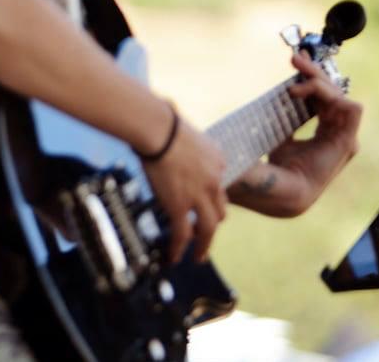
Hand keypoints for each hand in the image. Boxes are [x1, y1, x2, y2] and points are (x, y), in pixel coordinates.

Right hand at [143, 109, 227, 263]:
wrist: (158, 129)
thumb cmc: (161, 121)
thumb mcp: (182, 128)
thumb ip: (182, 136)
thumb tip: (168, 120)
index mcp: (217, 160)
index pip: (217, 183)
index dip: (207, 194)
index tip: (197, 199)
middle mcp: (214, 181)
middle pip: (220, 209)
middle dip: (212, 222)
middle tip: (204, 232)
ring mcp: (199, 196)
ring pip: (209, 228)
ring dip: (204, 245)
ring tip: (198, 257)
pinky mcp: (181, 206)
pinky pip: (184, 233)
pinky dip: (181, 249)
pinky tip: (175, 257)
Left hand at [266, 50, 361, 194]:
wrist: (281, 189)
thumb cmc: (278, 166)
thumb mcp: (278, 133)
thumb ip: (284, 116)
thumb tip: (274, 97)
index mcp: (326, 130)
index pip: (326, 96)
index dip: (312, 76)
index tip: (295, 60)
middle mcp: (338, 131)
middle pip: (333, 92)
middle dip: (314, 72)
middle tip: (295, 59)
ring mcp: (345, 137)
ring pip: (341, 95)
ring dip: (320, 80)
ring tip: (295, 79)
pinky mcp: (347, 141)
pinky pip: (351, 108)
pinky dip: (329, 94)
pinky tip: (303, 91)